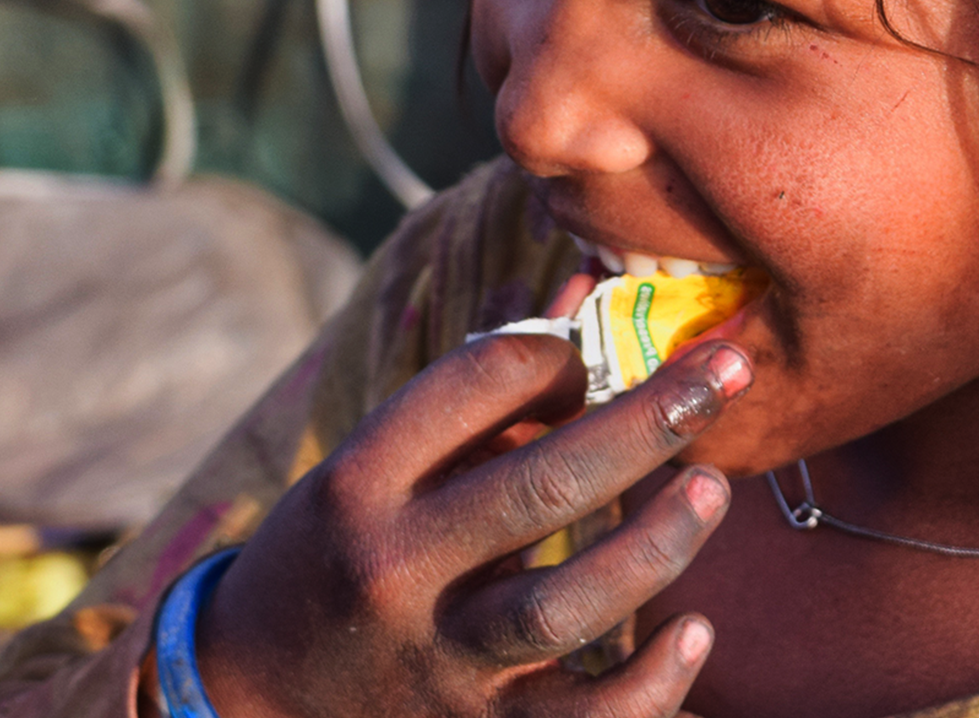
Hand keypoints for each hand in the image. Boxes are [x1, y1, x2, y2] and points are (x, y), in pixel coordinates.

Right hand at [195, 330, 751, 717]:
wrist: (254, 688)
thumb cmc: (337, 545)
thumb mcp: (376, 460)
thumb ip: (479, 390)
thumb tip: (583, 299)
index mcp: (362, 478)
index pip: (475, 380)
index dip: (558, 348)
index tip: (602, 347)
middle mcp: (394, 565)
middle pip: (542, 483)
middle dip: (648, 419)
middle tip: (723, 372)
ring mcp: (435, 660)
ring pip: (565, 605)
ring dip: (657, 543)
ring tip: (713, 487)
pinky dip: (650, 682)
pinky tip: (696, 631)